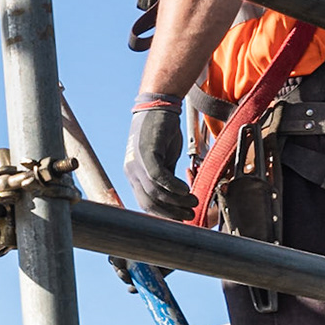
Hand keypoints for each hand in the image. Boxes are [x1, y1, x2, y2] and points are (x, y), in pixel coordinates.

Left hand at [124, 92, 195, 220]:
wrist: (159, 105)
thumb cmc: (162, 132)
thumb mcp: (164, 160)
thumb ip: (166, 178)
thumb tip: (176, 197)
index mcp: (134, 175)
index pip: (145, 202)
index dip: (162, 214)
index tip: (179, 220)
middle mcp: (131, 171)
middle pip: (149, 201)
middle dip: (170, 213)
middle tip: (189, 216)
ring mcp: (136, 162)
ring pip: (156, 191)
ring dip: (176, 201)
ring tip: (193, 203)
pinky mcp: (146, 153)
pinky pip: (159, 177)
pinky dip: (173, 187)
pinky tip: (186, 191)